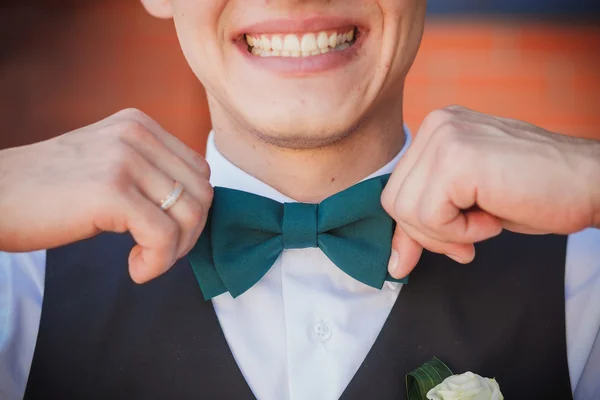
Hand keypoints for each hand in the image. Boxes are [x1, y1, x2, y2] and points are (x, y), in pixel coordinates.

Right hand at [0, 109, 212, 282]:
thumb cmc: (45, 193)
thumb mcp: (105, 166)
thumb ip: (148, 174)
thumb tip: (196, 207)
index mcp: (138, 125)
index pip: (198, 171)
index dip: (192, 211)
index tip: (166, 234)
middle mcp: (136, 134)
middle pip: (202, 192)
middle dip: (189, 233)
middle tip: (158, 253)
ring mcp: (124, 159)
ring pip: (190, 215)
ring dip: (174, 251)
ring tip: (144, 261)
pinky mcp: (111, 191)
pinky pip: (164, 236)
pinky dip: (157, 263)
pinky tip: (135, 269)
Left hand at [382, 106, 599, 278]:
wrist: (592, 183)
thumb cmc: (538, 193)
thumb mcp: (468, 208)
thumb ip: (427, 224)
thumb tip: (394, 264)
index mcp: (437, 131)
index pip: (396, 189)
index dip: (413, 228)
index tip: (436, 249)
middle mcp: (436, 125)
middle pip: (394, 201)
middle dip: (429, 234)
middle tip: (469, 241)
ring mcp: (445, 137)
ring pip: (406, 210)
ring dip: (448, 233)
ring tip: (487, 221)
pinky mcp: (457, 158)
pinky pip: (431, 215)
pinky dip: (461, 232)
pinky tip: (493, 217)